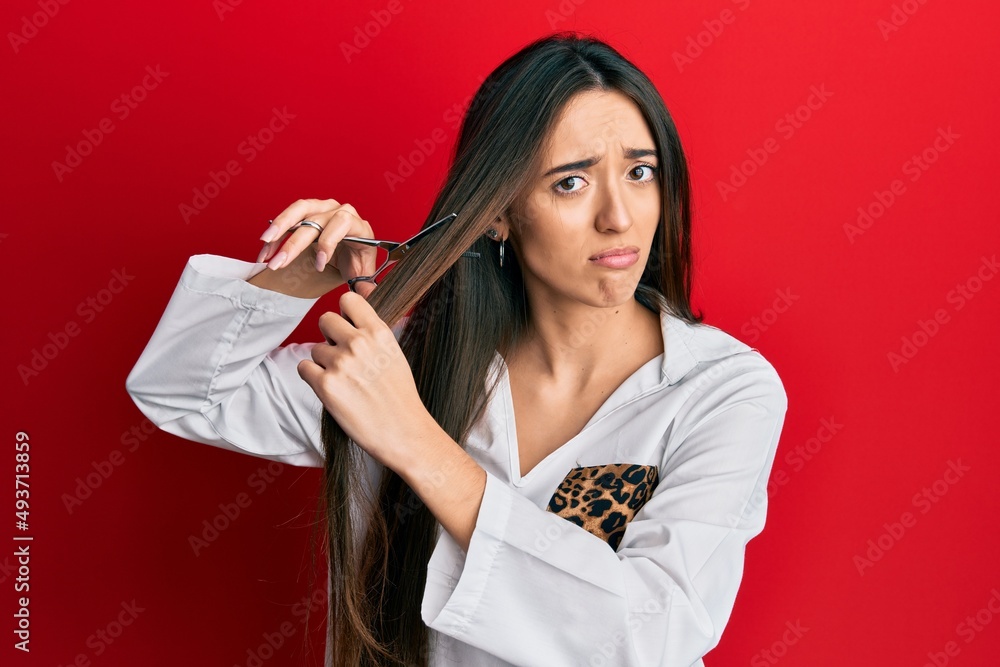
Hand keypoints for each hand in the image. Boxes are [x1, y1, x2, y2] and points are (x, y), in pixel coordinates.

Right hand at [258, 198, 378, 298]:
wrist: (352, 252)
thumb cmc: (358, 261)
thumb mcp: (364, 275)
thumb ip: (366, 286)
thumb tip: (368, 295)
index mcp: (359, 226)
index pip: (342, 224)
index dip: (328, 243)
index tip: (319, 264)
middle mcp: (341, 211)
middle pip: (315, 221)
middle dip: (294, 244)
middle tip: (278, 263)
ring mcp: (324, 208)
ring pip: (300, 210)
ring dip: (280, 227)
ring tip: (265, 245)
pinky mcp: (309, 210)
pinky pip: (290, 216)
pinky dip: (276, 232)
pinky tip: (265, 248)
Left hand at [297, 290, 433, 468]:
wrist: (404, 432)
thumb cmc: (400, 394)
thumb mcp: (394, 351)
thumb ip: (373, 327)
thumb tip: (362, 288)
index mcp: (379, 332)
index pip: (348, 299)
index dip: (345, 313)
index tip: (349, 326)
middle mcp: (359, 343)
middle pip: (325, 320)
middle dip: (330, 337)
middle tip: (343, 358)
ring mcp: (340, 364)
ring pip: (315, 349)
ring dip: (324, 363)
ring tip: (345, 381)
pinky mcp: (325, 386)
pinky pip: (304, 368)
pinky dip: (313, 378)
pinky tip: (332, 389)